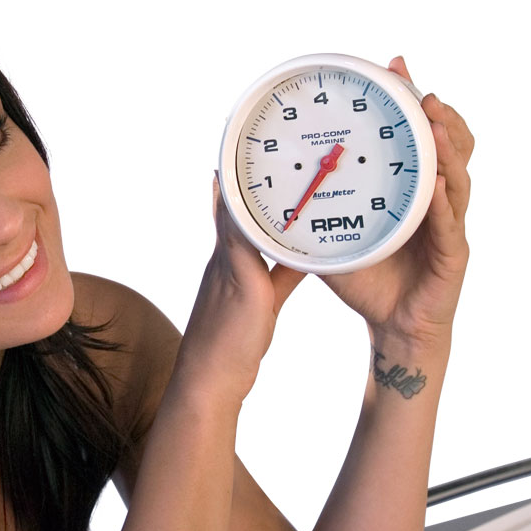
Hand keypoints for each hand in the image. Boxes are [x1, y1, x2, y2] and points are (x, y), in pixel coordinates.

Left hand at [173, 175, 306, 405]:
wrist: (214, 383)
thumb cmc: (225, 338)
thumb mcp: (239, 282)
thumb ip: (239, 240)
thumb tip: (228, 190)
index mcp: (226, 254)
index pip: (234, 203)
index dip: (245, 176)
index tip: (263, 147)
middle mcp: (232, 262)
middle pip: (254, 218)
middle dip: (272, 193)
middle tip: (300, 167)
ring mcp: (245, 282)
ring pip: (269, 242)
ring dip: (287, 223)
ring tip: (314, 201)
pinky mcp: (257, 303)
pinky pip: (280, 271)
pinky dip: (296, 259)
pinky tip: (315, 254)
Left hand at [322, 56, 473, 350]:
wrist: (393, 329)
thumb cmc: (369, 283)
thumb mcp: (336, 237)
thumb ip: (314, 209)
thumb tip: (269, 186)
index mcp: (413, 190)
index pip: (418, 135)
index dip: (413, 101)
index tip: (397, 65)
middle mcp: (439, 200)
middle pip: (450, 145)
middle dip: (439, 113)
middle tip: (421, 89)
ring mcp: (451, 225)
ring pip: (458, 177)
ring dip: (447, 148)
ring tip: (436, 122)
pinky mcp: (454, 254)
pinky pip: (451, 223)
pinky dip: (444, 203)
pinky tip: (439, 184)